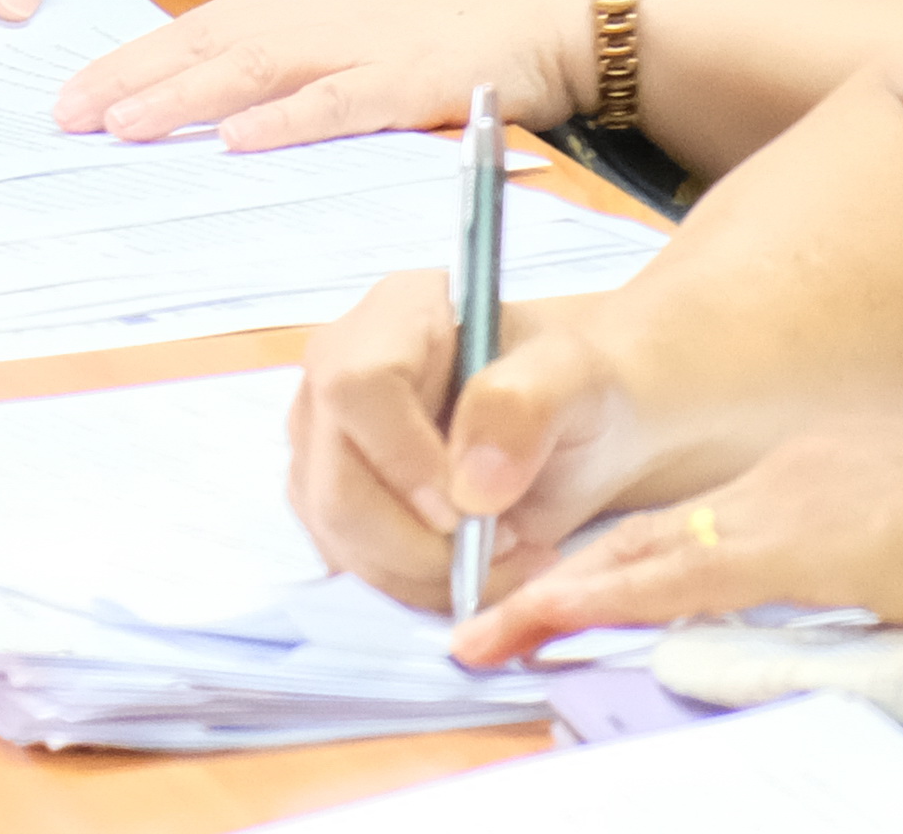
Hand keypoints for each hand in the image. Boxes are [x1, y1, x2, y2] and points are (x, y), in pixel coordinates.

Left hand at [55, 0, 597, 147]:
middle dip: (132, 82)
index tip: (67, 94)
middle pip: (207, 47)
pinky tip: (241, 139)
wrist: (551, 1)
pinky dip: (288, 121)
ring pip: (256, 72)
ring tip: (124, 125)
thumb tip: (222, 100)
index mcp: (299, 5)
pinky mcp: (412, 80)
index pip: (195, 31)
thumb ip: (295, 56)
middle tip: (64, 116)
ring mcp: (362, 46)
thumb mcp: (357, 24)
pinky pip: (340, 104)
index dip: (130, 62)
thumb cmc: (451, 19)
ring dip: (185, 99)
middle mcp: (316, 18)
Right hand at [289, 275, 655, 620]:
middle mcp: (336, 371)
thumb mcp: (578, 380)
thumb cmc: (577, 388)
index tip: (468, 512)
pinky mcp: (330, 494)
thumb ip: (525, 408)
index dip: (402, 461)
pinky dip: (417, 586)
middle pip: (334, 478)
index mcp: (393, 316)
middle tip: (506, 546)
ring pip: (337, 533)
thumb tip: (472, 486)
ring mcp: (325, 437)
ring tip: (507, 559)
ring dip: (426, 574)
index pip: (354, 388)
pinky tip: (477, 569)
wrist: (578, 425)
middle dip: (421, 543)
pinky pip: (352, 561)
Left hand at [452, 406, 902, 666]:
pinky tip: (561, 615)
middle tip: (484, 619)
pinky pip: (680, 579)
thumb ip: (847, 556)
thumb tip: (831, 585)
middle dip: (562, 584)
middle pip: (641, 542)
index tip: (554, 593)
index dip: (612, 566)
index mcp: (794, 485)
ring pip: (641, 558)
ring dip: (564, 598)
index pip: (681, 532)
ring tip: (490, 630)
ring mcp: (774, 510)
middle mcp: (768, 487)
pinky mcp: (793, 545)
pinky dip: (613, 600)